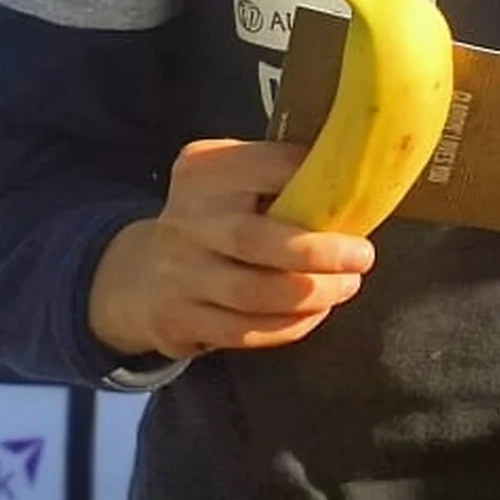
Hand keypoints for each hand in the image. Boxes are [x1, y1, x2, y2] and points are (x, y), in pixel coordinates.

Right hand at [85, 138, 374, 361]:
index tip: (358, 192)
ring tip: (347, 286)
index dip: (314, 181)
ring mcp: (178, 275)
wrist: (137, 275)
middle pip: (255, 241)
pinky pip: (242, 332)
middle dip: (317, 253)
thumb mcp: (235, 178)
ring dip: (310, 296)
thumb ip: (281, 172)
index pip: (267, 167)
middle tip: (363, 256)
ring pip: (252, 295)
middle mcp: (186, 221)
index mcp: (207, 171)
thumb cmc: (216, 218)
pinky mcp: (177, 321)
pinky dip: (287, 327)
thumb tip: (360, 171)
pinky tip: (315, 314)